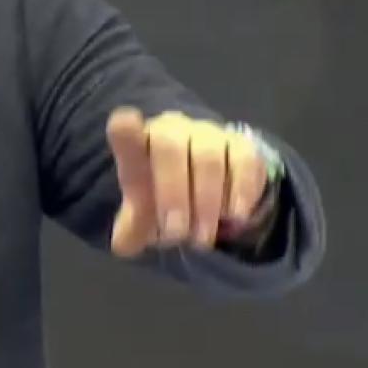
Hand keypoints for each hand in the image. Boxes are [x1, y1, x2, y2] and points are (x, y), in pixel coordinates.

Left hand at [106, 108, 269, 256]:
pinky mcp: (241, 145)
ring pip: (209, 157)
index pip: (125, 130)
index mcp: (138, 144)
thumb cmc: (163, 204)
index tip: (125, 124)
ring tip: (202, 236)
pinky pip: (244, 161)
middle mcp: (171, 129)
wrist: (204, 198)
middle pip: (170, 146)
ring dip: (206, 202)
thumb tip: (122, 243)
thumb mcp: (143, 221)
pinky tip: (234, 216)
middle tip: (176, 233)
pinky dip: (241, 192)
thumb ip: (131, 229)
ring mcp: (208, 133)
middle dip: (173, 194)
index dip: (126, 129)